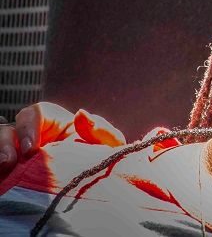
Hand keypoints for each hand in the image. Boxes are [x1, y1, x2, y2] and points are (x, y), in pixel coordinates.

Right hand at [0, 102, 125, 175]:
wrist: (94, 192)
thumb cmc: (100, 162)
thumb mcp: (108, 147)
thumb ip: (101, 130)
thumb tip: (81, 114)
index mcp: (54, 123)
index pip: (34, 113)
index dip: (28, 127)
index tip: (32, 149)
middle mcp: (32, 136)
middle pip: (10, 130)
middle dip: (6, 144)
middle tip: (9, 163)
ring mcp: (20, 155)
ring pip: (1, 146)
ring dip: (0, 154)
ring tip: (3, 170)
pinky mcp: (14, 174)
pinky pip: (1, 170)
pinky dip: (1, 173)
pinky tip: (4, 181)